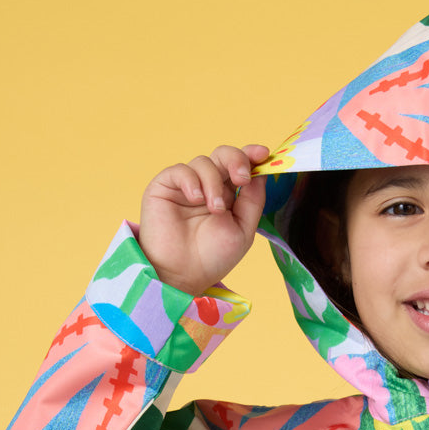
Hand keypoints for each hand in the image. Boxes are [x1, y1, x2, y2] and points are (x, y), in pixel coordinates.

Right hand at [138, 143, 270, 295]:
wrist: (183, 275)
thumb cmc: (212, 257)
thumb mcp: (243, 230)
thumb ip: (253, 201)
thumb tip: (261, 174)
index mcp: (228, 195)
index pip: (239, 166)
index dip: (251, 156)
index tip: (263, 154)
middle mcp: (208, 186)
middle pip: (223, 155)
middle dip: (235, 160)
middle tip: (241, 178)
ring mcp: (187, 185)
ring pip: (203, 162)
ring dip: (213, 183)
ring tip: (214, 209)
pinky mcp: (165, 186)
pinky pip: (181, 170)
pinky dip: (191, 181)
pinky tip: (195, 199)